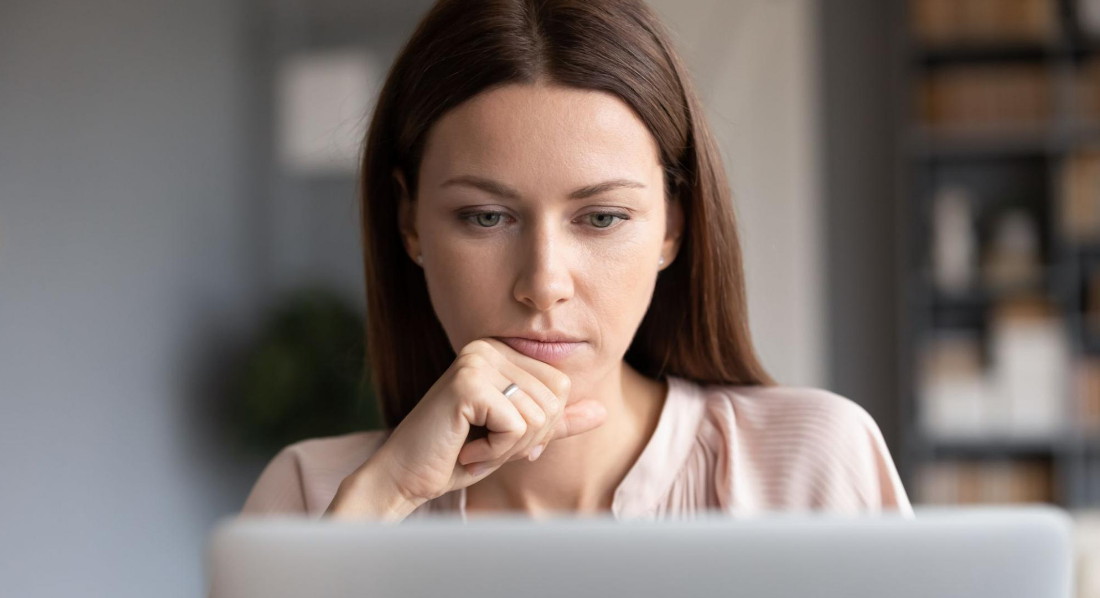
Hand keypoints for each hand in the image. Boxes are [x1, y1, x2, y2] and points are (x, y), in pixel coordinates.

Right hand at [334, 337, 607, 514]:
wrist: (405, 475)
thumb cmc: (457, 453)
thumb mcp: (515, 437)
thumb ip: (556, 422)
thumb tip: (602, 411)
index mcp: (501, 350)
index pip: (561, 386)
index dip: (539, 424)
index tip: (498, 433)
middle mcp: (488, 346)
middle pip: (553, 401)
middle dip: (526, 438)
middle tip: (484, 443)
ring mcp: (476, 361)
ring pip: (538, 416)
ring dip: (509, 447)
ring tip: (473, 445)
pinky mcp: (468, 384)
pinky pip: (517, 427)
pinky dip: (495, 452)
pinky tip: (465, 449)